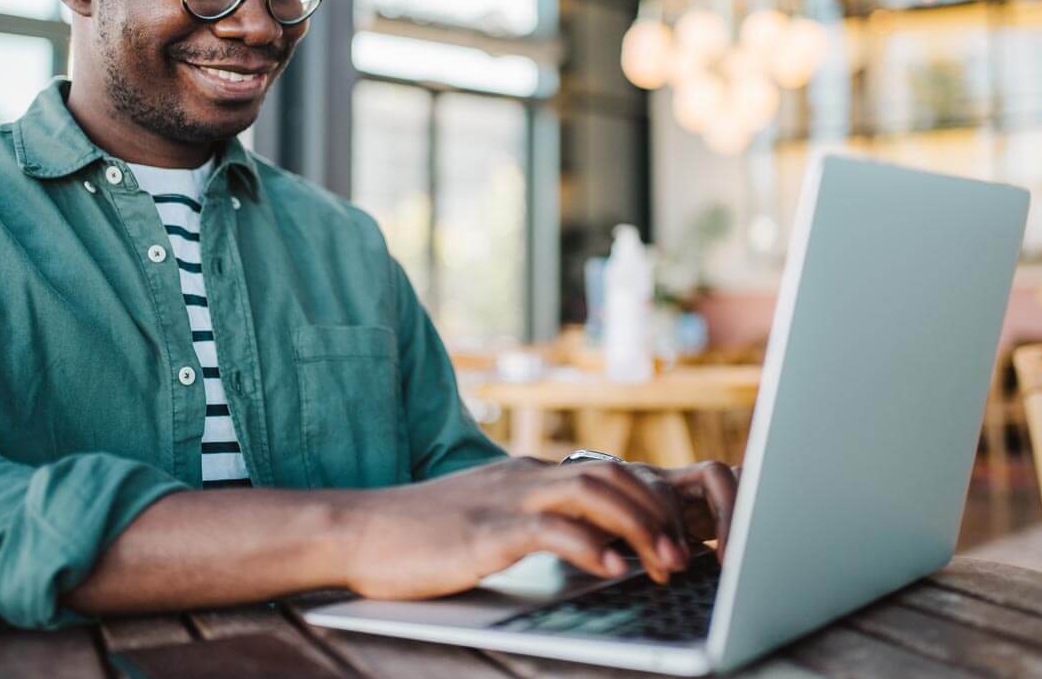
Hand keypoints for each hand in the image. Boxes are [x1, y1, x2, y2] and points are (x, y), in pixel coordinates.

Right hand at [340, 456, 738, 600]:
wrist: (359, 529)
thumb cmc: (420, 534)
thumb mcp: (487, 518)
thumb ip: (532, 521)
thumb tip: (585, 544)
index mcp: (527, 475)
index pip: (607, 473)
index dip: (649, 504)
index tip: (673, 541)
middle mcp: (524, 477)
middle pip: (612, 476)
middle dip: (656, 515)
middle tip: (682, 558)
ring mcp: (505, 499)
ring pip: (592, 492)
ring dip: (638, 527)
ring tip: (663, 565)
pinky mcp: (486, 530)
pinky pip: (549, 528)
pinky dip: (588, 545)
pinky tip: (611, 569)